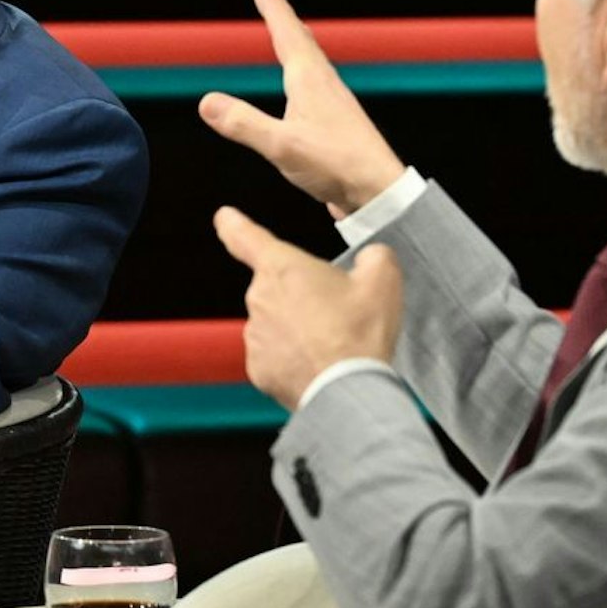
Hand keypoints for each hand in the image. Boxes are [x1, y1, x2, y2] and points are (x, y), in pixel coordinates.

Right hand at [198, 0, 404, 219]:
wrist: (378, 191)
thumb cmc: (335, 165)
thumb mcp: (281, 146)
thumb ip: (243, 124)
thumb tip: (206, 102)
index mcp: (311, 82)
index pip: (288, 36)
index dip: (275, 10)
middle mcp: (325, 86)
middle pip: (303, 43)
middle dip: (285, 21)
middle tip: (274, 0)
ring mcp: (334, 105)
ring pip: (313, 64)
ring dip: (298, 45)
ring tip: (290, 38)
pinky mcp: (338, 126)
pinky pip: (316, 87)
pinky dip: (305, 74)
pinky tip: (305, 91)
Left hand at [213, 205, 403, 408]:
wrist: (347, 390)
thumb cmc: (359, 333)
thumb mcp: (382, 280)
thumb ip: (373, 256)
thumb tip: (370, 258)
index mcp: (283, 268)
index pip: (247, 238)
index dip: (234, 225)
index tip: (224, 217)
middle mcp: (259, 299)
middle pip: (277, 288)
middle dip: (301, 296)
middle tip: (335, 314)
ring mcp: (255, 336)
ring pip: (276, 323)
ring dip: (298, 328)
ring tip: (332, 343)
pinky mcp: (257, 369)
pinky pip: (275, 355)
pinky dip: (293, 358)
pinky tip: (318, 364)